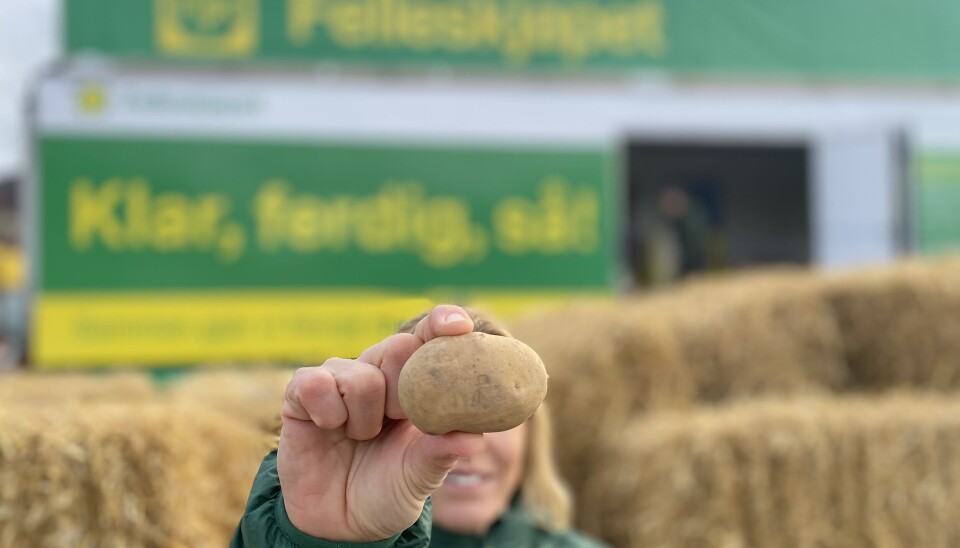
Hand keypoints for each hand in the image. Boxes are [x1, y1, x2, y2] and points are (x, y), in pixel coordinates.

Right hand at [277, 305, 483, 540]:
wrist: (341, 526)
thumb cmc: (388, 492)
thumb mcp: (420, 477)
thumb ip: (442, 453)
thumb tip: (474, 438)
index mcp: (415, 385)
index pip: (430, 337)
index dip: (443, 323)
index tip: (459, 327)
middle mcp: (378, 374)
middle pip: (399, 347)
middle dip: (403, 390)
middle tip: (397, 422)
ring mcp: (339, 381)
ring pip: (358, 375)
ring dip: (363, 418)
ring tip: (361, 438)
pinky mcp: (302, 395)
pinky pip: (314, 383)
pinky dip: (327, 412)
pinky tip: (330, 430)